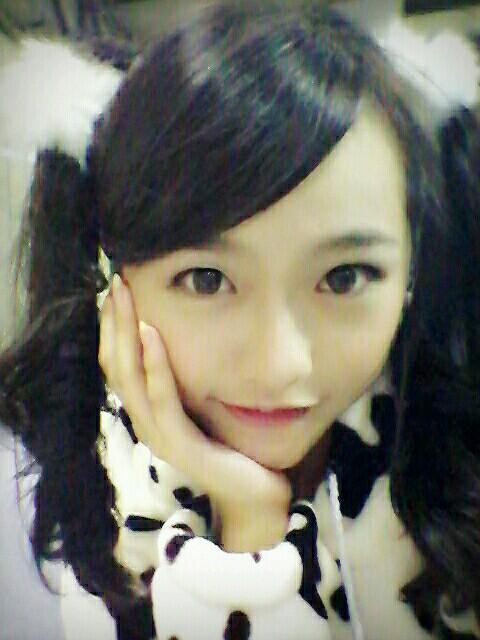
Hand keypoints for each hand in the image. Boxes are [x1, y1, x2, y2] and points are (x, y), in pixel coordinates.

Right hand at [98, 274, 290, 551]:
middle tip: (117, 282)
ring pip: (129, 378)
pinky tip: (152, 333)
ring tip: (125, 298)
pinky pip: (161, 399)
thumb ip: (188, 381)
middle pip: (115, 366)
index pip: (118, 364)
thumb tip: (183, 341)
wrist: (255, 495)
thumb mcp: (204, 406)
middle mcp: (145, 422)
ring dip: (125, 334)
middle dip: (114, 321)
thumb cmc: (233, 448)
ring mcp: (159, 435)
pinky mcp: (178, 445)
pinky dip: (154, 365)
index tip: (118, 289)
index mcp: (149, 412)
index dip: (114, 327)